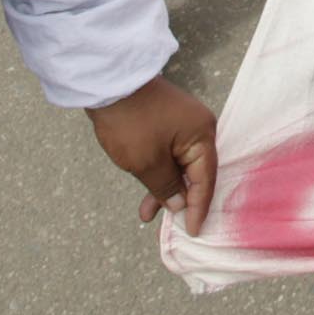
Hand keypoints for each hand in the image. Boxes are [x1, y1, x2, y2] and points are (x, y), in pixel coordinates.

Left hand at [87, 74, 218, 229]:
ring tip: (146, 213)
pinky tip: (146, 189)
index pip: (206, 180)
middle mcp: (198, 128)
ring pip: (179, 165)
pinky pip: (169, 154)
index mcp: (202, 135)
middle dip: (181, 200)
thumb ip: (167, 188)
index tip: (192, 232)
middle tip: (170, 226)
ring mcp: (183, 123)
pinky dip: (159, 172)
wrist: (107, 82)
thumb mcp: (147, 163)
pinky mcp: (167, 122)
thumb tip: (181, 205)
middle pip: (195, 173)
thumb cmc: (131, 122)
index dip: (199, 208)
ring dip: (165, 188)